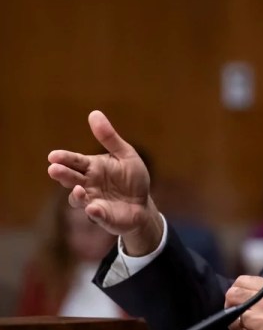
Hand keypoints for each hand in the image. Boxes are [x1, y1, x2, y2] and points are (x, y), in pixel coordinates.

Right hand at [47, 110, 162, 255]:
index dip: (64, 158)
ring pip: (78, 199)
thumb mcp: (125, 155)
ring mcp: (92, 201)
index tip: (53, 156)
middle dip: (62, 175)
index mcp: (92, 167)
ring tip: (78, 189)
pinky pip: (96, 215)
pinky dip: (94, 212)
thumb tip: (94, 113)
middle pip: (71, 179)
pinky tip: (93, 208)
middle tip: (53, 169)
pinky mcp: (102, 216)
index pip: (74, 161)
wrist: (143, 205)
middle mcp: (87, 184)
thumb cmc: (132, 179)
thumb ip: (109, 138)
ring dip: (76, 195)